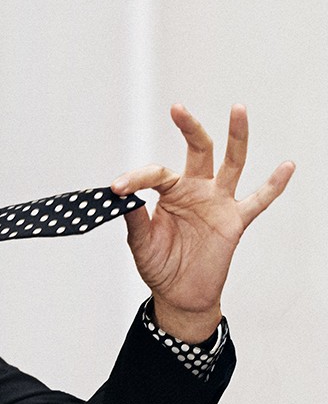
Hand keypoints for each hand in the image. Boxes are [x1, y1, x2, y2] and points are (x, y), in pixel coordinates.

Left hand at [111, 104, 293, 341]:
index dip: (136, 178)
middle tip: (178, 109)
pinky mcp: (235, 221)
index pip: (156, 174)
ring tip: (238, 110)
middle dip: (190, 129)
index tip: (116, 188)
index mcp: (171, 192)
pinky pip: (259, 200)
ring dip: (236, 137)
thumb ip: (135, 219)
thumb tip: (122, 197)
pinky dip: (274, 185)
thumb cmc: (159, 265)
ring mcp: (218, 202)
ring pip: (231, 163)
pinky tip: (286, 166)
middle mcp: (196, 190)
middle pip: (198, 150)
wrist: (179, 294)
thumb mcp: (140, 243)